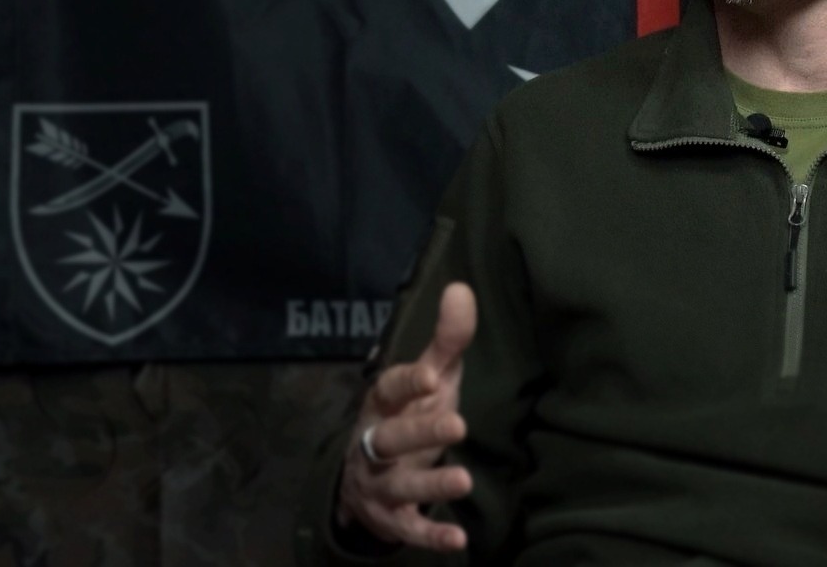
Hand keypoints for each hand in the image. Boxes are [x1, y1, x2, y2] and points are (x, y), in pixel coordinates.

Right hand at [337, 282, 477, 549]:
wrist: (364, 479)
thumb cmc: (409, 415)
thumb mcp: (429, 379)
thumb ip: (447, 340)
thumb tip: (461, 286)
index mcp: (383, 404)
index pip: (389, 389)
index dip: (408, 383)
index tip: (433, 375)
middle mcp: (375, 444)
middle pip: (390, 438)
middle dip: (419, 432)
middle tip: (457, 425)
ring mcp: (380, 484)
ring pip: (398, 485)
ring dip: (429, 484)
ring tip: (463, 480)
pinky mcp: (391, 519)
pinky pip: (408, 529)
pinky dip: (431, 534)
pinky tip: (459, 539)